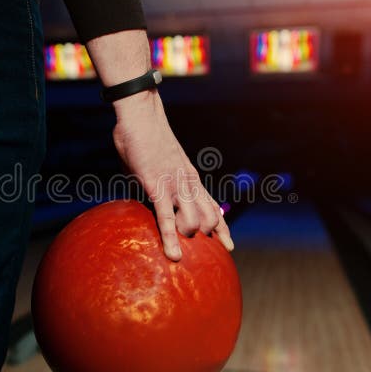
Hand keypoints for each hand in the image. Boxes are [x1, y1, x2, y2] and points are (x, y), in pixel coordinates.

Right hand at [112, 89, 234, 260]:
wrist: (142, 116)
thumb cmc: (145, 137)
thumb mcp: (158, 162)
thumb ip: (158, 179)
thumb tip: (146, 191)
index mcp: (190, 177)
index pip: (213, 207)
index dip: (222, 228)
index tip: (228, 246)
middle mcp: (188, 183)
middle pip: (210, 218)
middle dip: (209, 239)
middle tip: (202, 255)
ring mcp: (175, 185)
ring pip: (193, 221)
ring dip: (188, 240)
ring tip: (179, 251)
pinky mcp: (157, 186)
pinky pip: (166, 217)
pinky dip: (170, 238)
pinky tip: (172, 255)